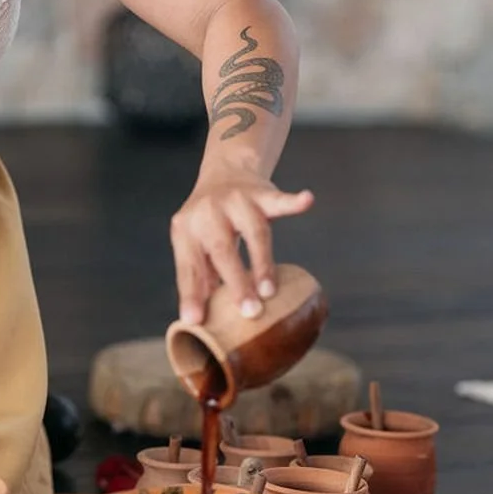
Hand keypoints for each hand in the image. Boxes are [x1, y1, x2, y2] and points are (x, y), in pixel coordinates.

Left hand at [170, 169, 313, 324]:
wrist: (224, 171)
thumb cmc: (210, 222)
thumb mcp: (195, 245)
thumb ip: (200, 278)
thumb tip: (198, 323)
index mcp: (186, 230)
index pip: (188, 266)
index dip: (191, 294)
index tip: (196, 322)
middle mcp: (208, 213)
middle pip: (222, 249)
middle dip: (236, 282)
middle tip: (250, 312)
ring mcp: (236, 201)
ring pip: (253, 231)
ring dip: (262, 261)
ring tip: (270, 291)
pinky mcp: (261, 193)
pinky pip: (279, 199)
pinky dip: (294, 202)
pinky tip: (307, 200)